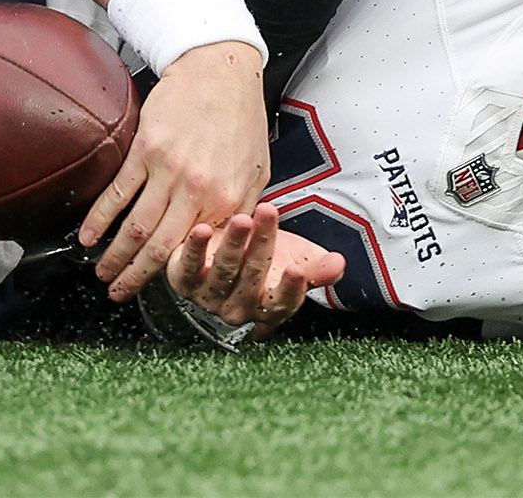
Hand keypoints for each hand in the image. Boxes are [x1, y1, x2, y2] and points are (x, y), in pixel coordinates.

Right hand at [78, 41, 269, 300]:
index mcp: (227, 200)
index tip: (162, 294)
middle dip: (136, 277)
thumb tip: (223, 244)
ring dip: (115, 256)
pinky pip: (118, 193)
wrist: (221, 71)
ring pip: (135, 227)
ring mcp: (168, 171)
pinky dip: (99, 219)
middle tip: (119, 294)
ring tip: (102, 275)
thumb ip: (239, 211)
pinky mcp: (145, 150)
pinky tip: (88, 237)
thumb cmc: (242, 119)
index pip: (198, 252)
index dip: (176, 277)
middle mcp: (197, 190)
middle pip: (160, 248)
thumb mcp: (256, 172)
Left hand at [166, 202, 346, 339]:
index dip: (290, 288)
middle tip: (269, 214)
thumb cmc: (266, 255)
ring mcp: (209, 297)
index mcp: (268, 307)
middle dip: (262, 245)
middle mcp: (237, 308)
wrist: (227, 249)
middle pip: (252, 280)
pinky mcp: (183, 280)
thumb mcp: (298, 258)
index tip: (298, 268)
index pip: (281, 304)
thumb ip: (319, 266)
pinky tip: (202, 230)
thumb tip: (338, 265)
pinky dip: (195, 249)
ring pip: (223, 272)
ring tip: (242, 220)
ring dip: (233, 245)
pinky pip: (189, 267)